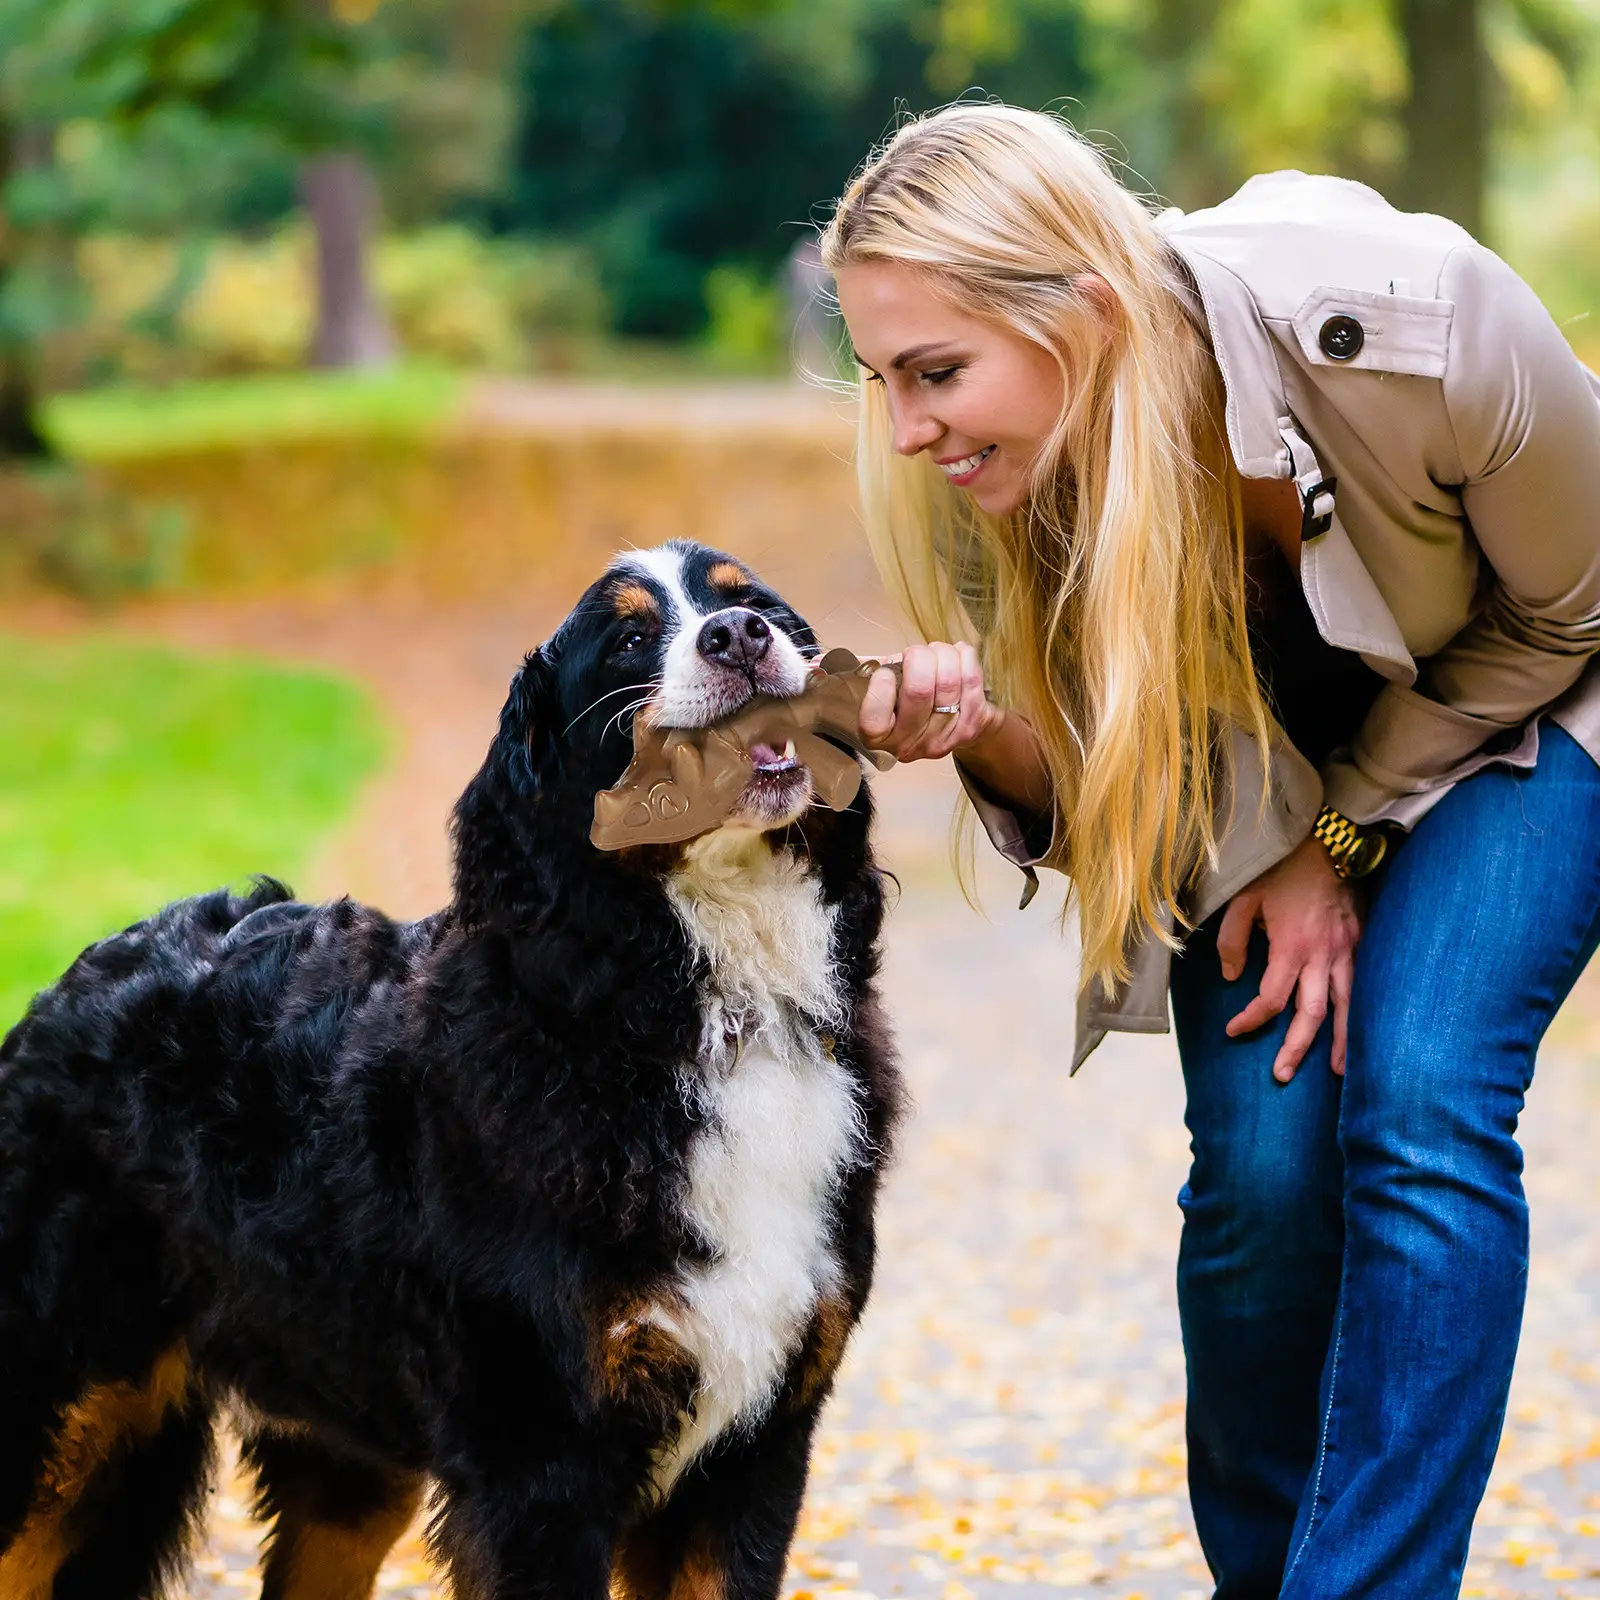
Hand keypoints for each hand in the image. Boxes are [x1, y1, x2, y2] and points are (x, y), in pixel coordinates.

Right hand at [858, 641, 1006, 764]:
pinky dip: (965, 657)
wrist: (953, 726)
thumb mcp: (884, 695)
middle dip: (919, 657)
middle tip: (917, 654)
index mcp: (879, 737)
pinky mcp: (971, 726)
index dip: (881, 685)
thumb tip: (862, 658)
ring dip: (944, 654)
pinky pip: (971, 681)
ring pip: (947, 681)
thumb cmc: (910, 705)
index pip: (873, 718)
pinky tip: (960, 653)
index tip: (886, 671)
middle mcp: (909, 744)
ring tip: (939, 652)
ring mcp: (942, 737)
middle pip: (918, 690)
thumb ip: (871, 677)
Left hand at [1217, 833, 1362, 1081]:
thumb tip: (1231, 976)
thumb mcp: (1242, 899)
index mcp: (1291, 946)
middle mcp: (1323, 955)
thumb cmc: (1280, 869)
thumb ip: (1232, 940)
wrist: (1328, 840)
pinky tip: (1358, 1032)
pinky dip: (1361, 1013)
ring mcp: (1347, 950)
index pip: (1270, 999)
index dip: (1250, 1020)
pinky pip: (1363, 986)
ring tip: (1336, 1072)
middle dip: (1296, 1048)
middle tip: (1281, 1075)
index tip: (1233, 1031)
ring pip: (1346, 1007)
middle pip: (1311, 1015)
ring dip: (1340, 1042)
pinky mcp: (1361, 942)